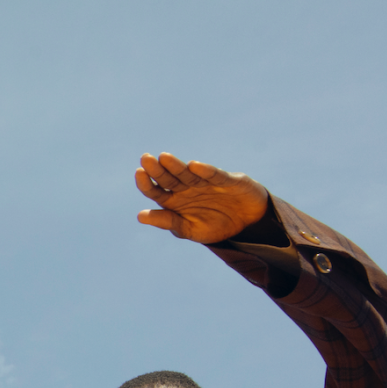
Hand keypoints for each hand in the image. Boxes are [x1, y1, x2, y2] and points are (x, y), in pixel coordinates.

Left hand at [134, 153, 268, 243]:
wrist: (248, 223)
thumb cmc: (215, 226)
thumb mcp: (190, 230)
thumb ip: (168, 222)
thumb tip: (140, 215)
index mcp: (174, 201)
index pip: (156, 191)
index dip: (146, 183)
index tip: (139, 174)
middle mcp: (187, 189)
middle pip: (168, 178)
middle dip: (157, 169)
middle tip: (145, 158)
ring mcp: (206, 182)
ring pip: (188, 173)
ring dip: (176, 166)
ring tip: (164, 157)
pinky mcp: (227, 180)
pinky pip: (214, 174)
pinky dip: (205, 171)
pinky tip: (194, 166)